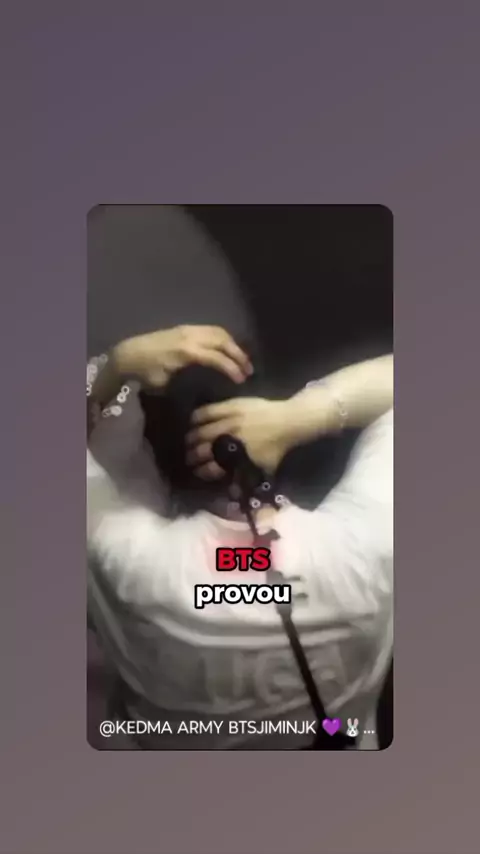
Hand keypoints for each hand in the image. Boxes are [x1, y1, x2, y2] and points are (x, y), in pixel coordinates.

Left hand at [113, 325, 252, 388]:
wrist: (127, 355)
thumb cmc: (145, 373)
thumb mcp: (165, 384)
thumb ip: (186, 383)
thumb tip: (204, 387)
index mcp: (187, 352)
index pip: (218, 358)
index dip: (232, 369)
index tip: (242, 380)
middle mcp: (190, 336)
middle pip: (223, 341)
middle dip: (238, 354)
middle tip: (248, 370)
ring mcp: (188, 329)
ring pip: (218, 332)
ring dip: (232, 344)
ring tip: (240, 360)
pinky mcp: (184, 328)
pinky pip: (210, 329)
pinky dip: (222, 338)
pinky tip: (226, 349)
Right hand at [185, 397, 298, 479]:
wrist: (289, 422)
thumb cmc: (277, 448)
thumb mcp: (264, 470)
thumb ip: (246, 481)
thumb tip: (229, 493)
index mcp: (237, 458)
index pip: (211, 467)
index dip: (200, 471)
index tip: (195, 470)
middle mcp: (229, 441)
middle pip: (202, 450)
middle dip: (192, 456)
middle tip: (188, 458)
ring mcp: (229, 422)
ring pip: (201, 432)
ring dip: (191, 438)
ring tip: (187, 441)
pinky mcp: (231, 406)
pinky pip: (208, 411)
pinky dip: (197, 416)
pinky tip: (191, 421)